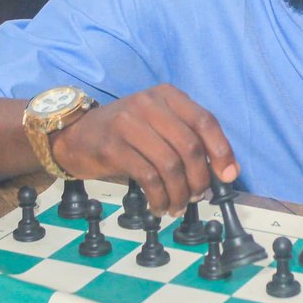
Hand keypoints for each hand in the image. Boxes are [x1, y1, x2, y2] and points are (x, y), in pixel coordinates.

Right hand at [50, 84, 238, 215]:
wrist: (74, 135)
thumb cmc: (125, 134)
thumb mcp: (158, 124)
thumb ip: (186, 137)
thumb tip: (221, 170)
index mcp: (167, 95)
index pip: (205, 121)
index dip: (222, 151)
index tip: (229, 176)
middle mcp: (149, 104)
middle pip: (189, 146)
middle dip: (199, 178)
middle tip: (197, 197)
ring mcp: (129, 123)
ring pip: (170, 164)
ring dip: (179, 192)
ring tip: (177, 205)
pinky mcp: (112, 146)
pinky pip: (147, 176)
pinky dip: (159, 197)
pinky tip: (159, 206)